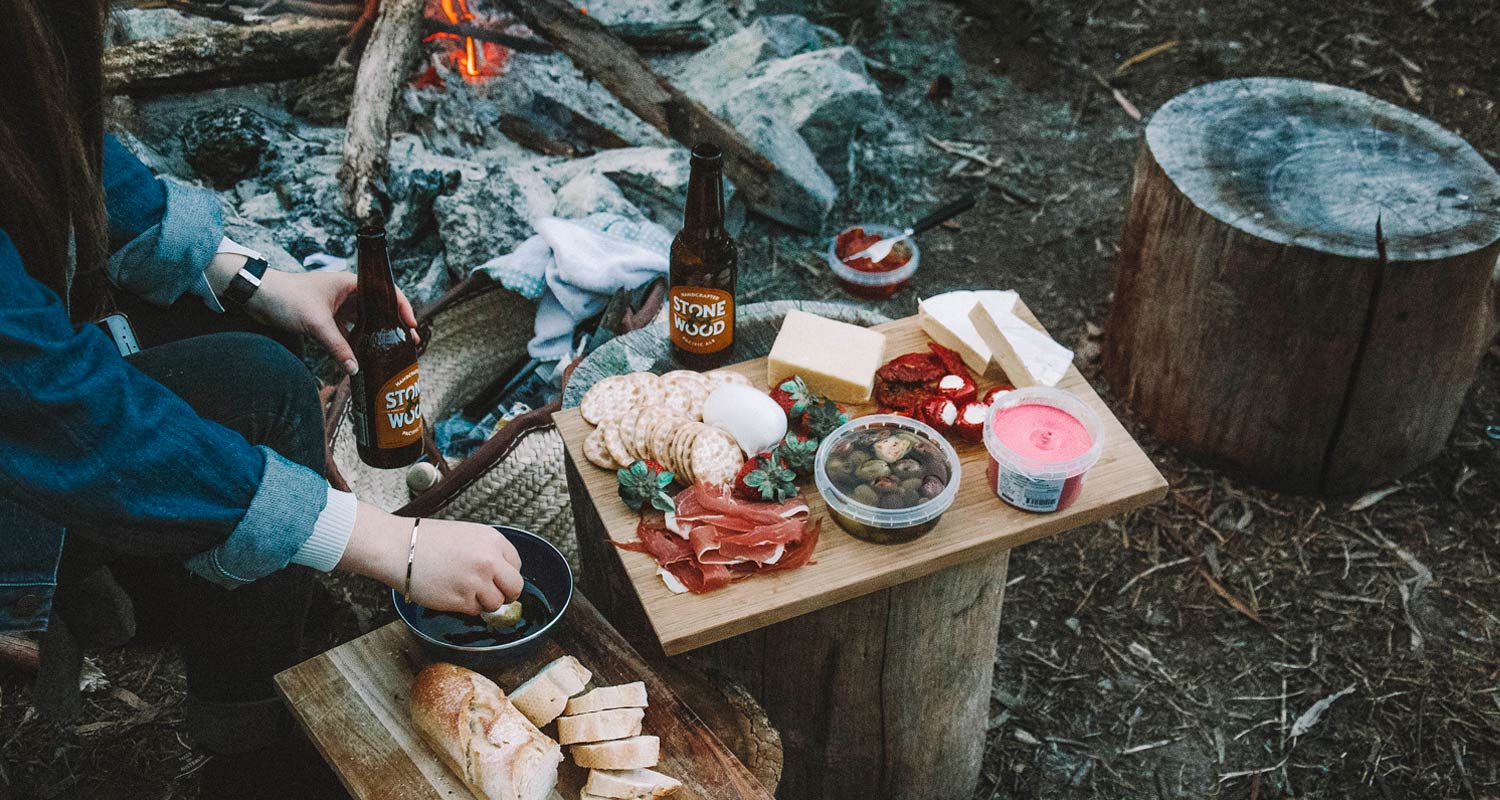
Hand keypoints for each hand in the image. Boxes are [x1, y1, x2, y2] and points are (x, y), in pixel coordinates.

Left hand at [239, 267, 418, 374]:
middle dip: (396, 324)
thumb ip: (337, 346)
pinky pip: (350, 330)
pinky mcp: (328, 318)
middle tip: (409, 343)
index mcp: (351, 283)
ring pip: (366, 320)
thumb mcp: (316, 322)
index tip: (412, 326)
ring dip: (378, 333)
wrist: (256, 295)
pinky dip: (359, 340)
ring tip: (392, 350)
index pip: (387, 291)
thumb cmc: (286, 297)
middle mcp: (349, 293)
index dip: (403, 308)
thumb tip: (355, 369)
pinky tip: (365, 353)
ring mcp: (338, 306)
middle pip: (380, 308)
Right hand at [338, 503, 523, 614]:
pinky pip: (475, 610)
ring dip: (483, 602)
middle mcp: (489, 560)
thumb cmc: (427, 540)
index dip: (506, 574)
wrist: (398, 548)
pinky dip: (465, 606)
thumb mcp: (467, 535)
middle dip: (505, 594)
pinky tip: (450, 593)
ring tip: (464, 590)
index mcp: (492, 540)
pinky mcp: (460, 599)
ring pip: (495, 603)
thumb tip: (503, 575)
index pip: (516, 565)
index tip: (497, 578)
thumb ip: (488, 552)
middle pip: (514, 588)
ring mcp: (475, 581)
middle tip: (492, 594)